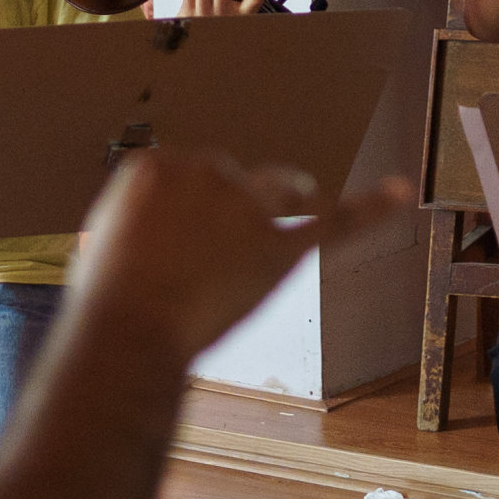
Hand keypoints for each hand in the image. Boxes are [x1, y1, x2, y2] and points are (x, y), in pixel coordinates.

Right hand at [58, 148, 415, 370]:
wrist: (131, 331)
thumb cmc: (106, 303)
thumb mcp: (100, 249)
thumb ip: (131, 229)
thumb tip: (145, 238)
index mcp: (156, 167)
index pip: (185, 173)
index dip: (186, 209)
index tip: (176, 235)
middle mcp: (206, 172)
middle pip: (232, 177)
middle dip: (227, 209)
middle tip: (207, 255)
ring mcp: (248, 207)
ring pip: (284, 187)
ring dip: (291, 198)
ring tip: (290, 212)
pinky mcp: (282, 246)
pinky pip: (337, 221)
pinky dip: (372, 207)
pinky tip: (399, 193)